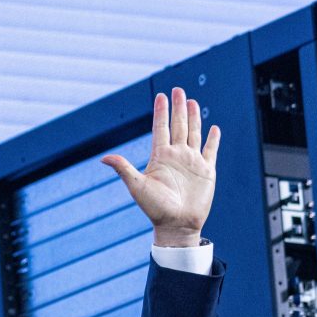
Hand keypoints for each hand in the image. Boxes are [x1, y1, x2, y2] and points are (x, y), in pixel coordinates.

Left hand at [101, 88, 219, 246]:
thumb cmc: (155, 209)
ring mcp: (192, 162)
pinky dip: (212, 139)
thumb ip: (123, 169)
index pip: (160, 128)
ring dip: (193, 117)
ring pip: (193, 133)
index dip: (161, 112)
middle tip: (178, 90)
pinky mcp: (207, 171)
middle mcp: (176, 156)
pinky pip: (210, 150)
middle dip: (178, 108)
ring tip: (191, 101)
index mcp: (160, 157)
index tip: (160, 96)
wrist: (177, 225)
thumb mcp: (137, 186)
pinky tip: (212, 128)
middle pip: (178, 125)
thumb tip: (104, 158)